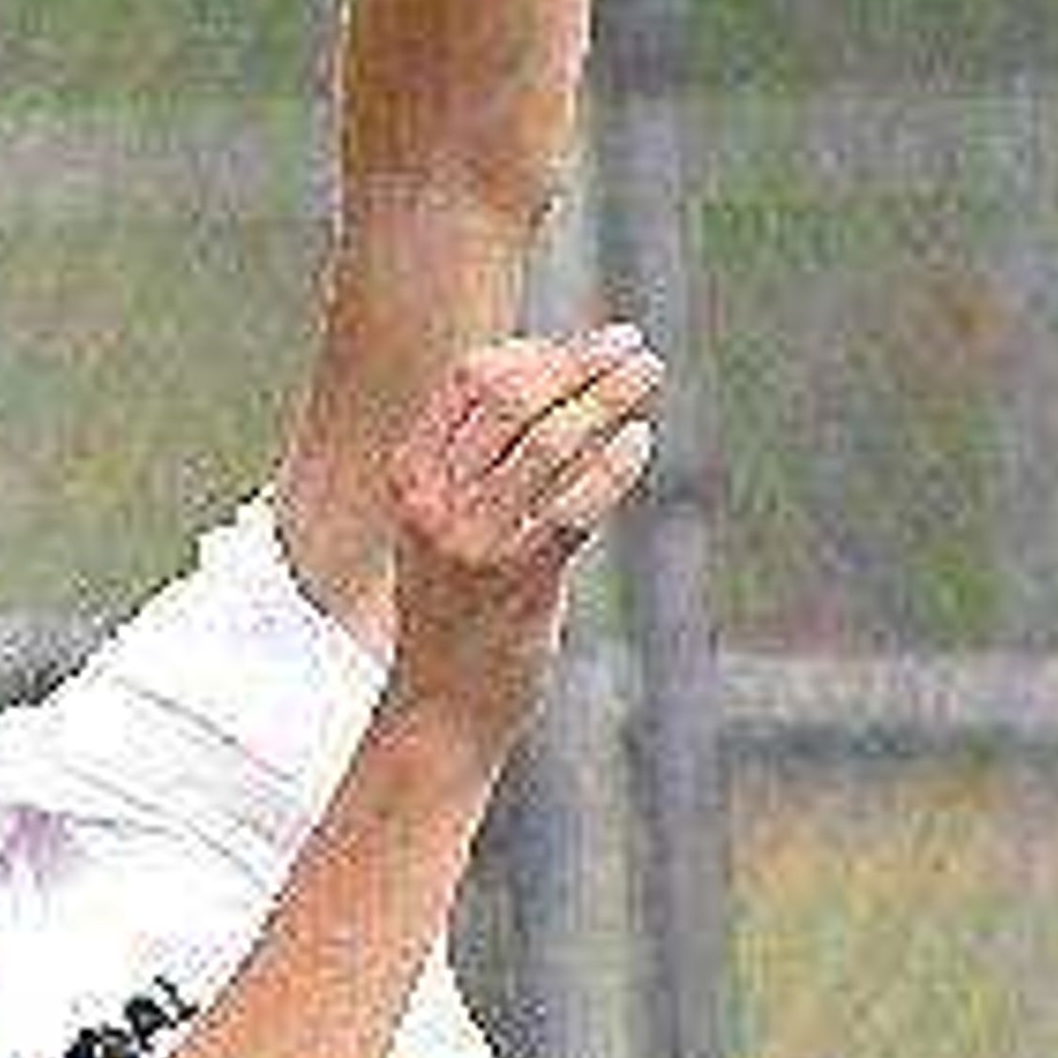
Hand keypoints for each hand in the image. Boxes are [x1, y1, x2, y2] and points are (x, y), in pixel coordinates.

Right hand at [383, 325, 664, 745]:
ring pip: (550, 441)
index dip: (536, 351)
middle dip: (581, 362)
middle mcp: (435, 501)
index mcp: (409, 476)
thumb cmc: (455, 613)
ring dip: (608, 398)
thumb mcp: (442, 527)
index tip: (583, 347)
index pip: (472, 379)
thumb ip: (478, 465)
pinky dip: (615, 464)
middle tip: (633, 347)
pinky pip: (577, 504)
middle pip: (515, 397)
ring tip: (648, 376)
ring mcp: (475, 542)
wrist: (438, 710)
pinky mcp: (519, 582)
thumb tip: (553, 390)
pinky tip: (639, 441)